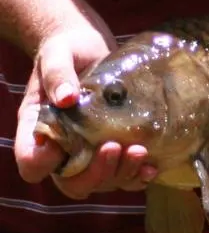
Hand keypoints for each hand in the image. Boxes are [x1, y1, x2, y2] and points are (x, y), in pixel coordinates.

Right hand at [14, 0, 156, 198]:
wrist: (91, 48)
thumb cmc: (68, 49)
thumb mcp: (58, 54)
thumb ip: (58, 74)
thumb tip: (66, 98)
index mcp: (39, 129)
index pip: (32, 163)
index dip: (43, 165)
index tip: (62, 146)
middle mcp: (64, 148)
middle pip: (73, 183)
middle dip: (95, 173)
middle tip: (115, 147)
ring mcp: (91, 152)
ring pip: (102, 184)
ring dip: (121, 175)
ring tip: (139, 152)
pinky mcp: (115, 150)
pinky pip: (125, 177)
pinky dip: (137, 177)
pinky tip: (151, 167)